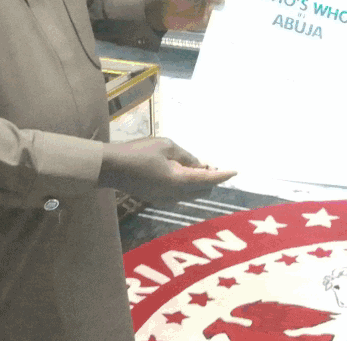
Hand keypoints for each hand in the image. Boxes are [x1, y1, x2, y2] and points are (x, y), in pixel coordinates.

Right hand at [98, 137, 235, 202]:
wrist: (111, 168)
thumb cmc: (139, 152)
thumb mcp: (166, 146)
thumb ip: (186, 156)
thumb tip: (199, 165)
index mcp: (179, 180)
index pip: (208, 179)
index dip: (223, 175)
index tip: (235, 171)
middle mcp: (175, 195)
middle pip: (204, 190)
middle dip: (212, 178)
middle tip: (208, 163)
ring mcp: (166, 199)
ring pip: (193, 194)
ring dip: (200, 182)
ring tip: (195, 166)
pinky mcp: (158, 199)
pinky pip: (181, 195)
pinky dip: (188, 185)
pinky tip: (181, 173)